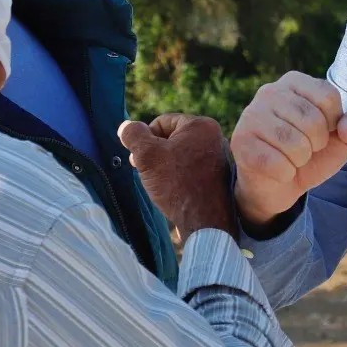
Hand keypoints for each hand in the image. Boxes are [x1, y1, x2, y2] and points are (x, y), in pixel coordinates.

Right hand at [118, 114, 237, 239]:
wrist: (205, 223)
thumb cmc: (177, 185)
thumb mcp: (147, 155)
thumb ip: (134, 135)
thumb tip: (127, 126)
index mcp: (202, 125)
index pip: (162, 122)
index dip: (146, 140)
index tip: (141, 159)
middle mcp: (215, 138)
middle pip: (172, 139)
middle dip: (155, 155)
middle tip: (147, 172)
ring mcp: (219, 158)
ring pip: (180, 156)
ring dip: (165, 168)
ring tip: (160, 184)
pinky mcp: (218, 177)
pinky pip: (191, 170)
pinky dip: (178, 178)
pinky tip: (173, 192)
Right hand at [231, 71, 346, 228]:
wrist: (278, 184)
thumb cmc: (311, 154)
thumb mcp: (343, 139)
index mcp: (294, 82)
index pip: (328, 96)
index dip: (333, 122)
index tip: (321, 131)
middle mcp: (269, 91)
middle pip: (313, 121)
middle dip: (316, 145)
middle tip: (303, 148)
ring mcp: (251, 115)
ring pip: (295, 144)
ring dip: (300, 160)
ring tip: (290, 158)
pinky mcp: (240, 142)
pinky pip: (277, 164)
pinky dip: (285, 173)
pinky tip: (275, 168)